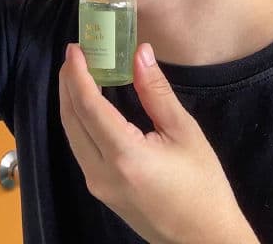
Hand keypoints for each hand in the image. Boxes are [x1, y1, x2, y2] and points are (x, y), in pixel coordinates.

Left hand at [59, 43, 259, 243]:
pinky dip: (79, 120)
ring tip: (79, 71)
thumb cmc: (203, 186)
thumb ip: (156, 92)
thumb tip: (140, 52)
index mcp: (124, 156)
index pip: (88, 107)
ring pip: (72, 135)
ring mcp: (97, 185)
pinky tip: (89, 102)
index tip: (75, 48)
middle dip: (68, 83)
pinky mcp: (101, 190)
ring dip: (71, 101)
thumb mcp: (185, 132)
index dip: (78, 74)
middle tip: (75, 53)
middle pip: (72, 120)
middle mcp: (101, 172)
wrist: (204, 240)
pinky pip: (80, 147)